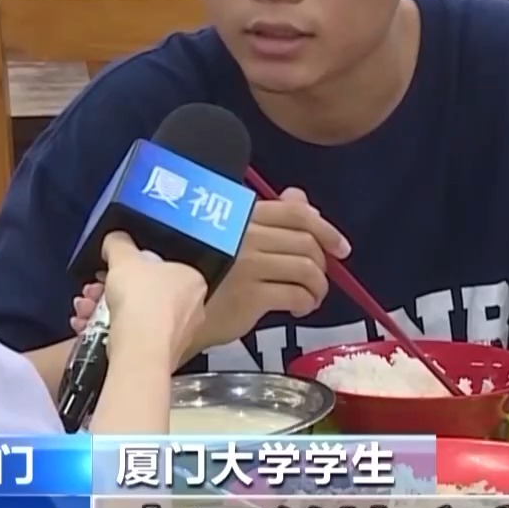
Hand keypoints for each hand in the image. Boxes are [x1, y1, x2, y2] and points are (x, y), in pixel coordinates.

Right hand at [99, 232, 209, 365]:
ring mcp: (178, 334)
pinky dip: (109, 331)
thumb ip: (119, 244)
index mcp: (193, 280)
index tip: (110, 271)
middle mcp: (192, 308)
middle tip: (91, 291)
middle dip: (110, 291)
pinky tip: (86, 328)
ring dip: (103, 311)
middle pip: (144, 293)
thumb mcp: (124, 259)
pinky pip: (132, 337)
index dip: (130, 268)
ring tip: (84, 310)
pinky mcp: (161, 354)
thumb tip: (115, 239)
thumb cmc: (141, 302)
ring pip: (135, 316)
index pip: (161, 267)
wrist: (140, 351)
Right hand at [193, 187, 351, 354]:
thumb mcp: (231, 237)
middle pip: (306, 242)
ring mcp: (249, 264)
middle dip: (322, 263)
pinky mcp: (251, 295)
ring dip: (318, 286)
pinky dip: (306, 302)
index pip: (296, 213)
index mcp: (242, 217)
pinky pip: (296, 294)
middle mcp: (247, 235)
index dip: (326, 229)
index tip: (341, 247)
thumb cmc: (198, 273)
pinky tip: (299, 309)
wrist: (167, 310)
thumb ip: (268, 216)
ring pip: (306, 268)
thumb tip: (301, 197)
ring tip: (311, 297)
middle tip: (319, 279)